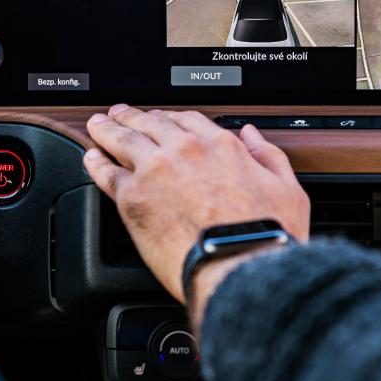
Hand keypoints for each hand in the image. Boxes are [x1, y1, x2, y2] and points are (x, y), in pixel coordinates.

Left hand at [83, 105, 309, 311]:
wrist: (238, 266)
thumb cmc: (266, 236)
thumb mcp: (288, 188)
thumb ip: (269, 155)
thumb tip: (252, 136)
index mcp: (221, 146)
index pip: (188, 121)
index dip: (172, 119)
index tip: (164, 120)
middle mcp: (185, 150)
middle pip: (151, 123)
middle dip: (134, 116)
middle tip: (121, 114)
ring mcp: (155, 170)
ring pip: (124, 140)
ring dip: (109, 129)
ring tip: (99, 125)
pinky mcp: (133, 197)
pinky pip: (107, 172)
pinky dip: (97, 162)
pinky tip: (92, 158)